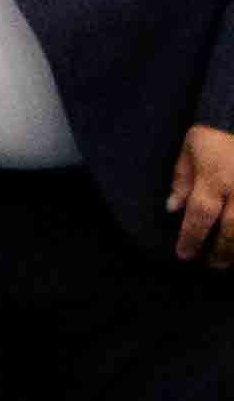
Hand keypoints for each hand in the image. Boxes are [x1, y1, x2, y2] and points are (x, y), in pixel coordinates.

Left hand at [178, 126, 233, 265]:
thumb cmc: (214, 133)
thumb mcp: (190, 150)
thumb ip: (182, 181)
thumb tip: (173, 209)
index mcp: (215, 178)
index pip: (200, 214)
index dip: (192, 237)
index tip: (184, 255)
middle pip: (231, 228)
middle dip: (221, 251)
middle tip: (211, 266)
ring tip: (230, 261)